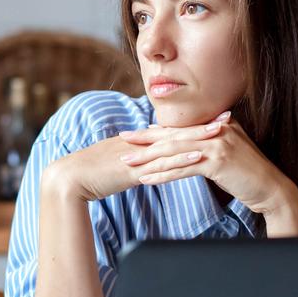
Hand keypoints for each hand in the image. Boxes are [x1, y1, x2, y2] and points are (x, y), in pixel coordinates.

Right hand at [42, 115, 225, 202]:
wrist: (68, 179)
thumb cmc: (90, 175)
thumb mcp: (117, 165)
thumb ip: (135, 163)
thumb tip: (150, 166)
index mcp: (138, 142)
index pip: (171, 130)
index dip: (194, 125)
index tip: (216, 119)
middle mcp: (140, 144)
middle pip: (177, 131)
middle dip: (204, 125)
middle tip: (229, 117)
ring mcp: (137, 155)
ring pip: (173, 144)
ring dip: (198, 137)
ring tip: (223, 133)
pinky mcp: (132, 168)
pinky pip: (161, 162)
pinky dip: (180, 157)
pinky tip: (199, 155)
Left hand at [116, 112, 297, 228]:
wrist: (272, 189)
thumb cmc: (248, 174)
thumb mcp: (228, 152)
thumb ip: (208, 144)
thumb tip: (183, 144)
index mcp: (217, 125)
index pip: (180, 128)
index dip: (155, 131)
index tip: (134, 134)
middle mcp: (216, 130)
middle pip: (173, 136)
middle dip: (145, 141)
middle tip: (122, 142)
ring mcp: (217, 145)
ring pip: (175, 152)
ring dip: (149, 159)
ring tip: (128, 164)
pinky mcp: (218, 162)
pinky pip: (183, 168)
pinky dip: (163, 174)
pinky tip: (147, 179)